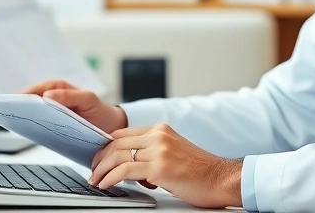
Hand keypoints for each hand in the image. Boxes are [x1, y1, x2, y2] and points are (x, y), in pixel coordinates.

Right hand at [21, 80, 126, 133]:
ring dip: (26, 117)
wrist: (111, 128)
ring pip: (35, 113)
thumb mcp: (88, 100)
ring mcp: (54, 113)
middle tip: (11, 113)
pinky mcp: (55, 125)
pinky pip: (41, 124)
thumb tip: (46, 96)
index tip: (15, 100)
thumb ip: (70, 96)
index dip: (26, 93)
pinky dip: (34, 127)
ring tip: (16, 123)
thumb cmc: (100, 110)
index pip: (39, 88)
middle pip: (33, 100)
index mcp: (61, 89)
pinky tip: (29, 132)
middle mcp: (55, 99)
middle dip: (22, 105)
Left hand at [88, 124, 242, 208]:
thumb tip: (129, 164)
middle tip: (92, 172)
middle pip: (116, 143)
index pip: (123, 134)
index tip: (97, 160)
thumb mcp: (173, 152)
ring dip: (101, 170)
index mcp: (160, 129)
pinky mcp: (160, 167)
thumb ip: (152, 152)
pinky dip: (110, 178)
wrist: (222, 179)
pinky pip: (125, 170)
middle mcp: (158, 135)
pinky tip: (106, 185)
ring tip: (96, 181)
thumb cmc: (200, 172)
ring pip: (117, 155)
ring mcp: (159, 150)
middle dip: (99, 159)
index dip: (105, 147)